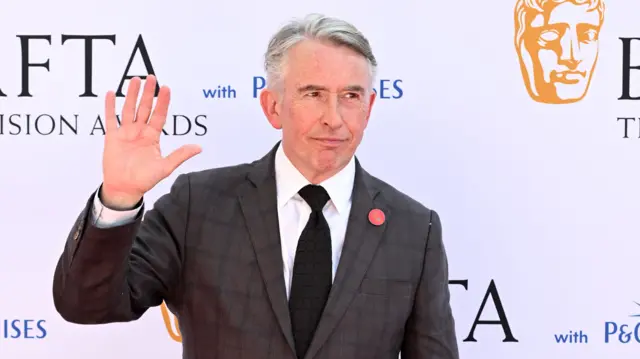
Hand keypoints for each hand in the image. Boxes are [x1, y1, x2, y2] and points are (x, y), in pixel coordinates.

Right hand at [100, 75, 200, 208]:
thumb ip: (180, 155)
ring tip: (135, 80)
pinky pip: (110, 119)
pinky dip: (110, 107)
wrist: (125, 189)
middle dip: (148, 93)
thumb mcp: (165, 167)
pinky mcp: (112, 137)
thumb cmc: (144, 179)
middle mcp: (140, 132)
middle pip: (145, 108)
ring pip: (129, 109)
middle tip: (152, 78)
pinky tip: (110, 93)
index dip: (163, 102)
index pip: (159, 115)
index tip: (166, 88)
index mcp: (153, 137)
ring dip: (131, 94)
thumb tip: (199, 148)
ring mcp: (126, 133)